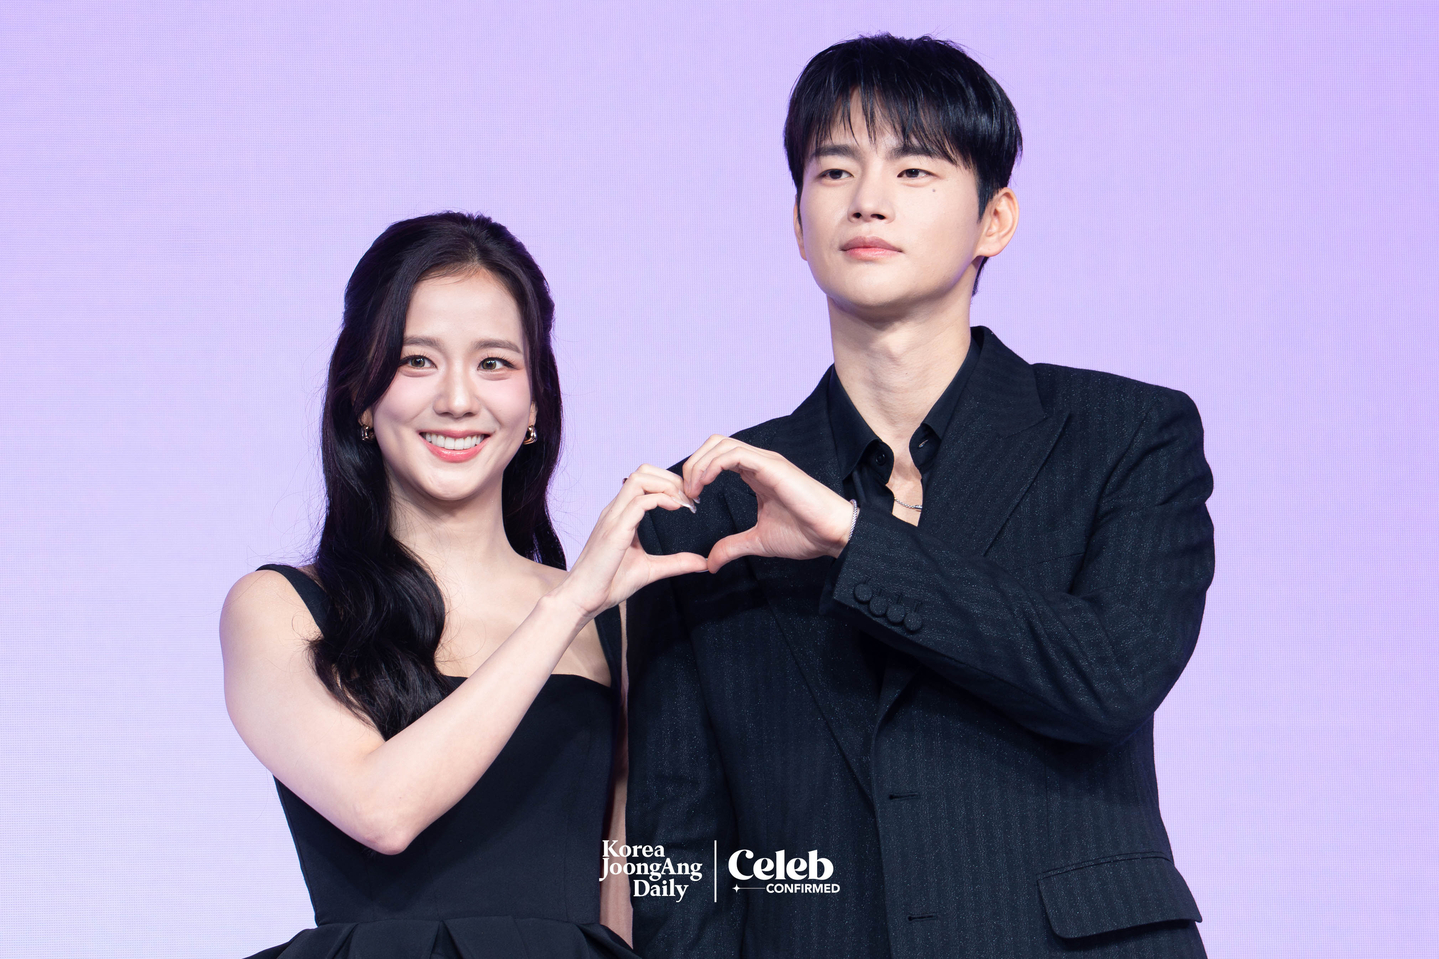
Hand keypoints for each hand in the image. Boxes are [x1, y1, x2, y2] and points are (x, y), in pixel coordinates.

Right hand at [553, 465, 708, 618]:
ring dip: (667, 485)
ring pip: (639, 479)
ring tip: (683, 503)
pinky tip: (675, 509)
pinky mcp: (614, 531)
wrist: (582, 599)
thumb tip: (702, 563)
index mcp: (621, 515)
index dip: (670, 484)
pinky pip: (638, 502)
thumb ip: (675, 563)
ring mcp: (613, 518)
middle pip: (643, 471)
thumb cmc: (609, 583)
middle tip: (690, 499)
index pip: (644, 481)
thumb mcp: (650, 570)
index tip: (689, 503)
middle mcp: (615, 510)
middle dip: (671, 478)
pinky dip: (661, 499)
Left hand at [682, 435, 853, 572]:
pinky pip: (734, 454)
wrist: (832, 534)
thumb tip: (711, 562)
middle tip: (685, 493)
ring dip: (699, 464)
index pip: (717, 458)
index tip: (688, 500)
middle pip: (714, 444)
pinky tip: (704, 485)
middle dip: (692, 465)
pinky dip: (713, 465)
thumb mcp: (758, 541)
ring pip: (721, 444)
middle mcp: (759, 462)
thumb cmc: (805, 534)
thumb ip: (732, 546)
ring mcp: (766, 461)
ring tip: (692, 491)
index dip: (697, 473)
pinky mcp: (772, 466)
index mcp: (755, 474)